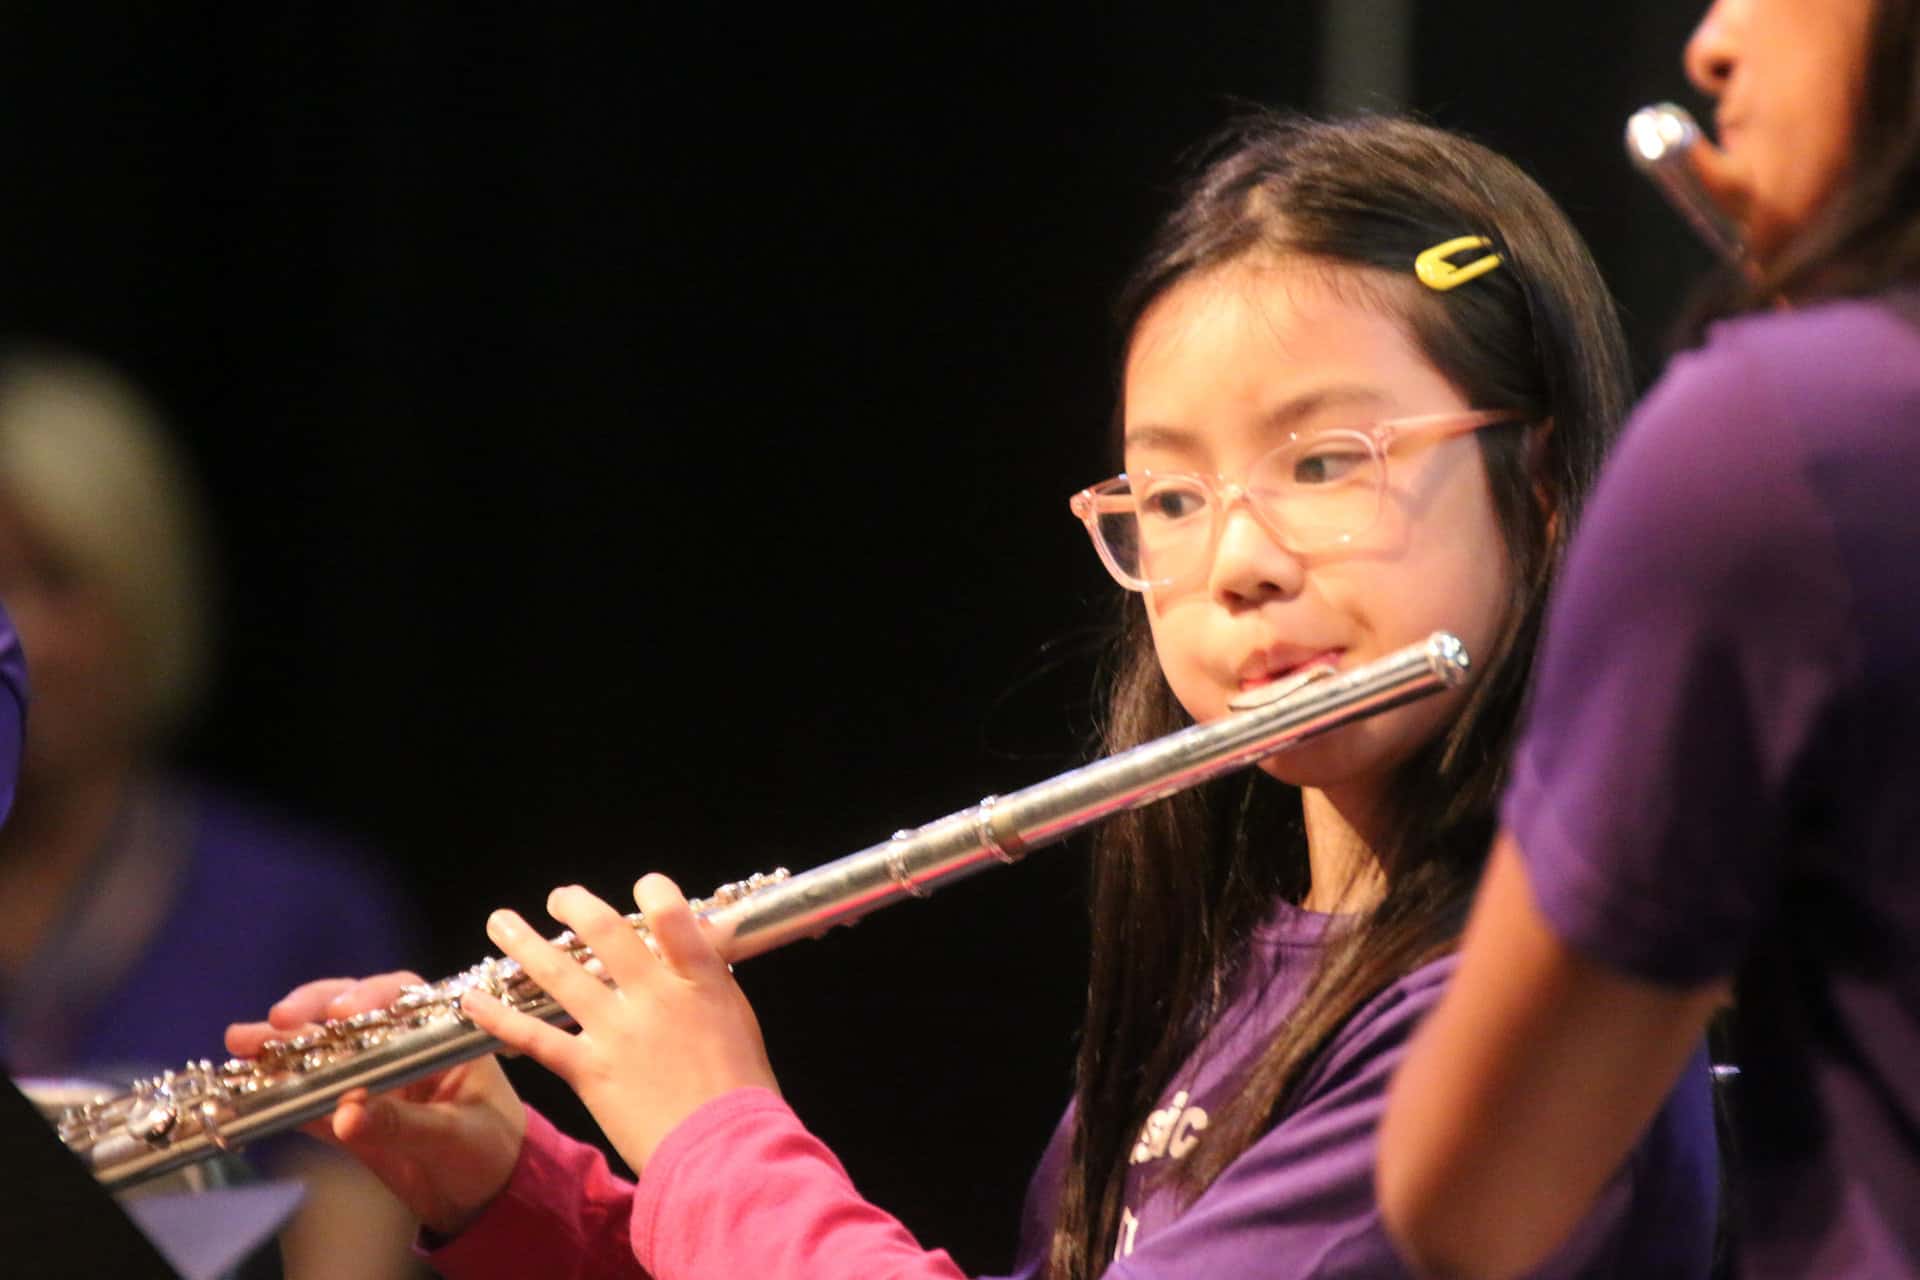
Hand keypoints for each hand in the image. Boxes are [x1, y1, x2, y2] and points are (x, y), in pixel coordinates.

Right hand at [226, 972, 527, 1236]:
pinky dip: (282, 1094)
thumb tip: (345, 1114)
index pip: (402, 998)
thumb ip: (402, 1124)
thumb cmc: (492, 1151)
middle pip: (351, 1016)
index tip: (338, 1012)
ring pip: (324, 1051)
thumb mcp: (455, 1136)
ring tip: (242, 1043)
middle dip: (309, 1014)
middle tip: (273, 1023)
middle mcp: (402, 1046)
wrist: (489, 1196)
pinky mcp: (350, 1113)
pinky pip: (312, 1098)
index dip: (367, 997)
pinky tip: (251, 1089)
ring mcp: (372, 1078)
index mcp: (441, 1035)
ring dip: (283, 1047)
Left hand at [462, 873, 777, 1174]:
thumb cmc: (740, 1088)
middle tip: (559, 898)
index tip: (643, 888)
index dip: (653, 890)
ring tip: (501, 923)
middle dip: (576, 906)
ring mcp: (617, 1031)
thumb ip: (709, 979)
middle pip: (605, 932)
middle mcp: (654, 995)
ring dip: (525, 944)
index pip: (670, 913)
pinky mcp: (589, 1070)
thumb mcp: (736, 1017)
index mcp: (699, 979)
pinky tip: (475, 1000)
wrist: (723, 1150)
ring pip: (561, 974)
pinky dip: (501, 1017)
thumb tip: (699, 942)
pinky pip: (536, 1037)